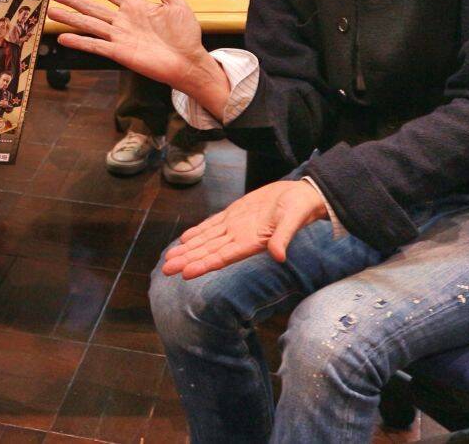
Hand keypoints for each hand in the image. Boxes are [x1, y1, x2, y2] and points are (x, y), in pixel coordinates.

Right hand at [48, 0, 224, 98]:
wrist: (189, 61)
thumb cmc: (184, 35)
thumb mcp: (176, 4)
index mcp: (134, 6)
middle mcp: (122, 20)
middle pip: (91, 7)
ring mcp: (119, 36)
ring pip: (89, 24)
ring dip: (70, 18)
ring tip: (51, 12)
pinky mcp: (120, 52)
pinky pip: (96, 46)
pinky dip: (80, 42)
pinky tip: (64, 38)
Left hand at [161, 180, 327, 277]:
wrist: (303, 195)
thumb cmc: (300, 208)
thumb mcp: (293, 220)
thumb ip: (283, 238)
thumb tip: (279, 256)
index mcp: (252, 242)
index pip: (222, 257)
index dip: (203, 264)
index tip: (185, 273)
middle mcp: (240, 237)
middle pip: (208, 251)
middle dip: (187, 260)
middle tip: (165, 270)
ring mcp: (236, 226)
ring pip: (207, 240)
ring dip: (188, 249)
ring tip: (169, 258)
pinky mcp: (236, 214)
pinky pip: (213, 225)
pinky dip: (199, 232)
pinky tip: (186, 238)